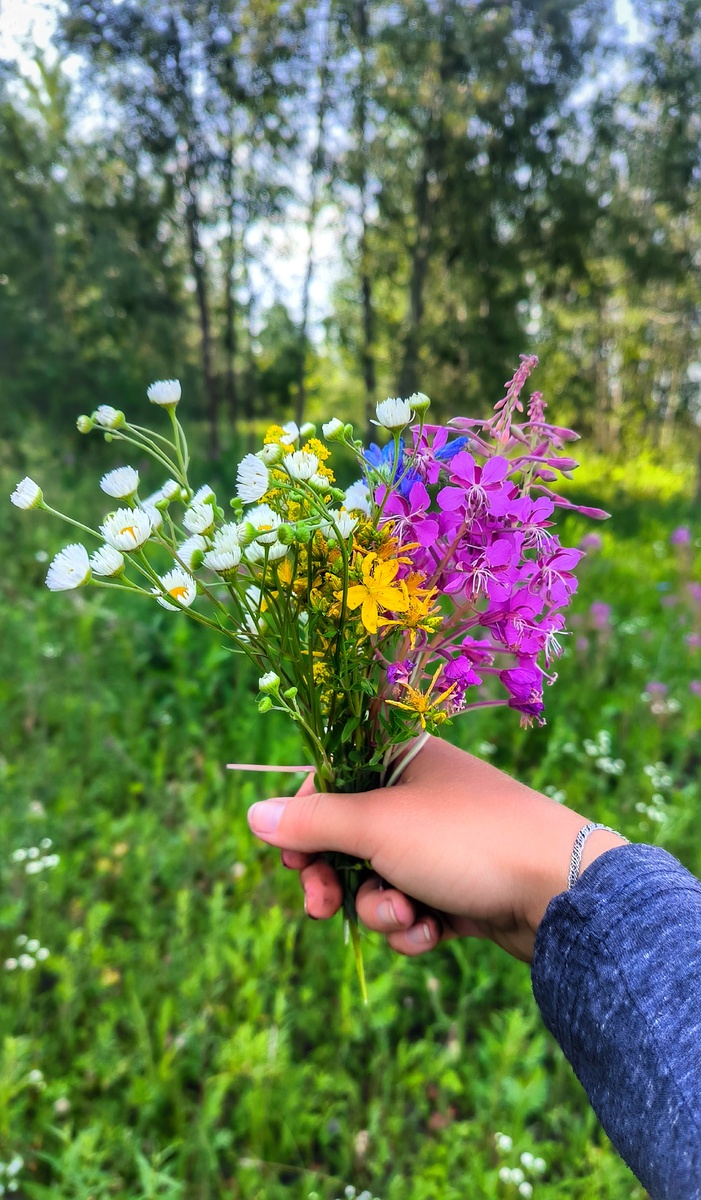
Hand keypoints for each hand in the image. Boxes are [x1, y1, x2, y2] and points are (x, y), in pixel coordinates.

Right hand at [247, 736, 625, 963]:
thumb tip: (252, 813)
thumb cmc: (466, 841)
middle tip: (318, 908)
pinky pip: (414, 907)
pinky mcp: (461, 886)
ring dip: (381, 909)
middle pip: (348, 838)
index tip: (292, 860)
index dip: (304, 822)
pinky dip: (415, 926)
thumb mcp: (378, 826)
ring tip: (408, 919)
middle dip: (335, 880)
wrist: (564, 891)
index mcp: (401, 759)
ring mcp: (443, 843)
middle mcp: (420, 795)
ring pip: (379, 881)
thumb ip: (313, 822)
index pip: (329, 781)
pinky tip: (435, 933)